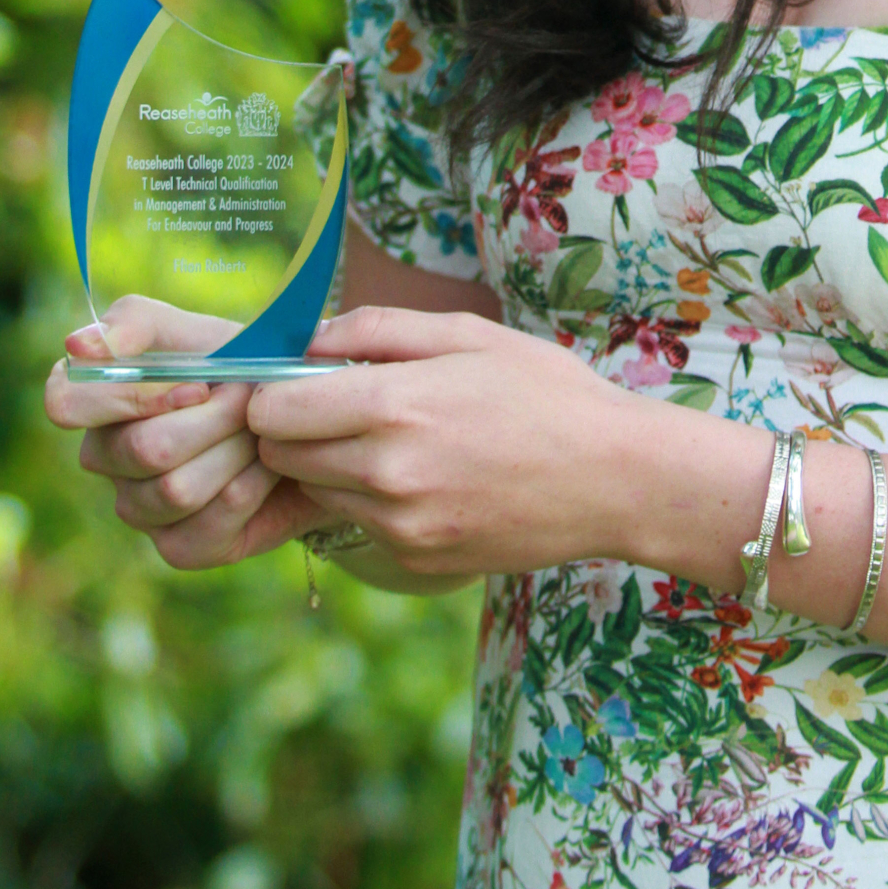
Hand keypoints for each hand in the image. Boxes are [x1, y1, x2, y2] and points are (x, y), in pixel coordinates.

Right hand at [45, 298, 329, 569]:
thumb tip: (77, 345)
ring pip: (177, 489)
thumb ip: (136, 324)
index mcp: (99, 400)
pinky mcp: (180, 547)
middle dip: (218, 418)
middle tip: (252, 397)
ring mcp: (138, 508)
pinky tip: (265, 467)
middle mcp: (106, 459)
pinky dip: (252, 487)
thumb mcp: (199, 330)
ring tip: (260, 429)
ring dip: (238, 450)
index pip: (65, 403)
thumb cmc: (243, 365)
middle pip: (145, 450)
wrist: (305, 419)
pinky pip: (210, 524)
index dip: (130, 397)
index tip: (197, 385)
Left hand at [246, 305, 643, 580]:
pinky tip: (426, 476)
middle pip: (281, 457)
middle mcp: (388, 474)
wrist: (613, 478)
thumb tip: (307, 338)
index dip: (274, 393)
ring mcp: (401, 526)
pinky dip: (372, 501)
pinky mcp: (415, 560)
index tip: (297, 382)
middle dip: (293, 430)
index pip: (274, 411)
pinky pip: (359, 525)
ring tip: (392, 440)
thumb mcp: (468, 335)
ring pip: (316, 493)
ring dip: (331, 466)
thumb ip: (377, 329)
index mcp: (396, 406)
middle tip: (337, 408)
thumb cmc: (546, 391)